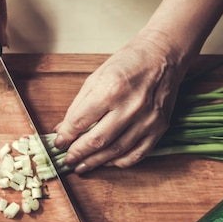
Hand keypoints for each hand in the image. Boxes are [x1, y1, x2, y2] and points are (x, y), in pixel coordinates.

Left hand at [53, 30, 192, 173]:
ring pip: (116, 151)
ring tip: (82, 166)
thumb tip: (62, 130)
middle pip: (97, 140)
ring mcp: (147, 119)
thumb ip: (78, 106)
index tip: (59, 143)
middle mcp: (131, 106)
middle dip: (78, 153)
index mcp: (111, 89)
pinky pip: (138, 153)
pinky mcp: (160, 127)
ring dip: (96, 162)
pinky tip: (108, 162)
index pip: (80, 121)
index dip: (66, 136)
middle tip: (68, 160)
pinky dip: (120, 162)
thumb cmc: (128, 63)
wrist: (163, 55)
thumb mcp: (96, 77)